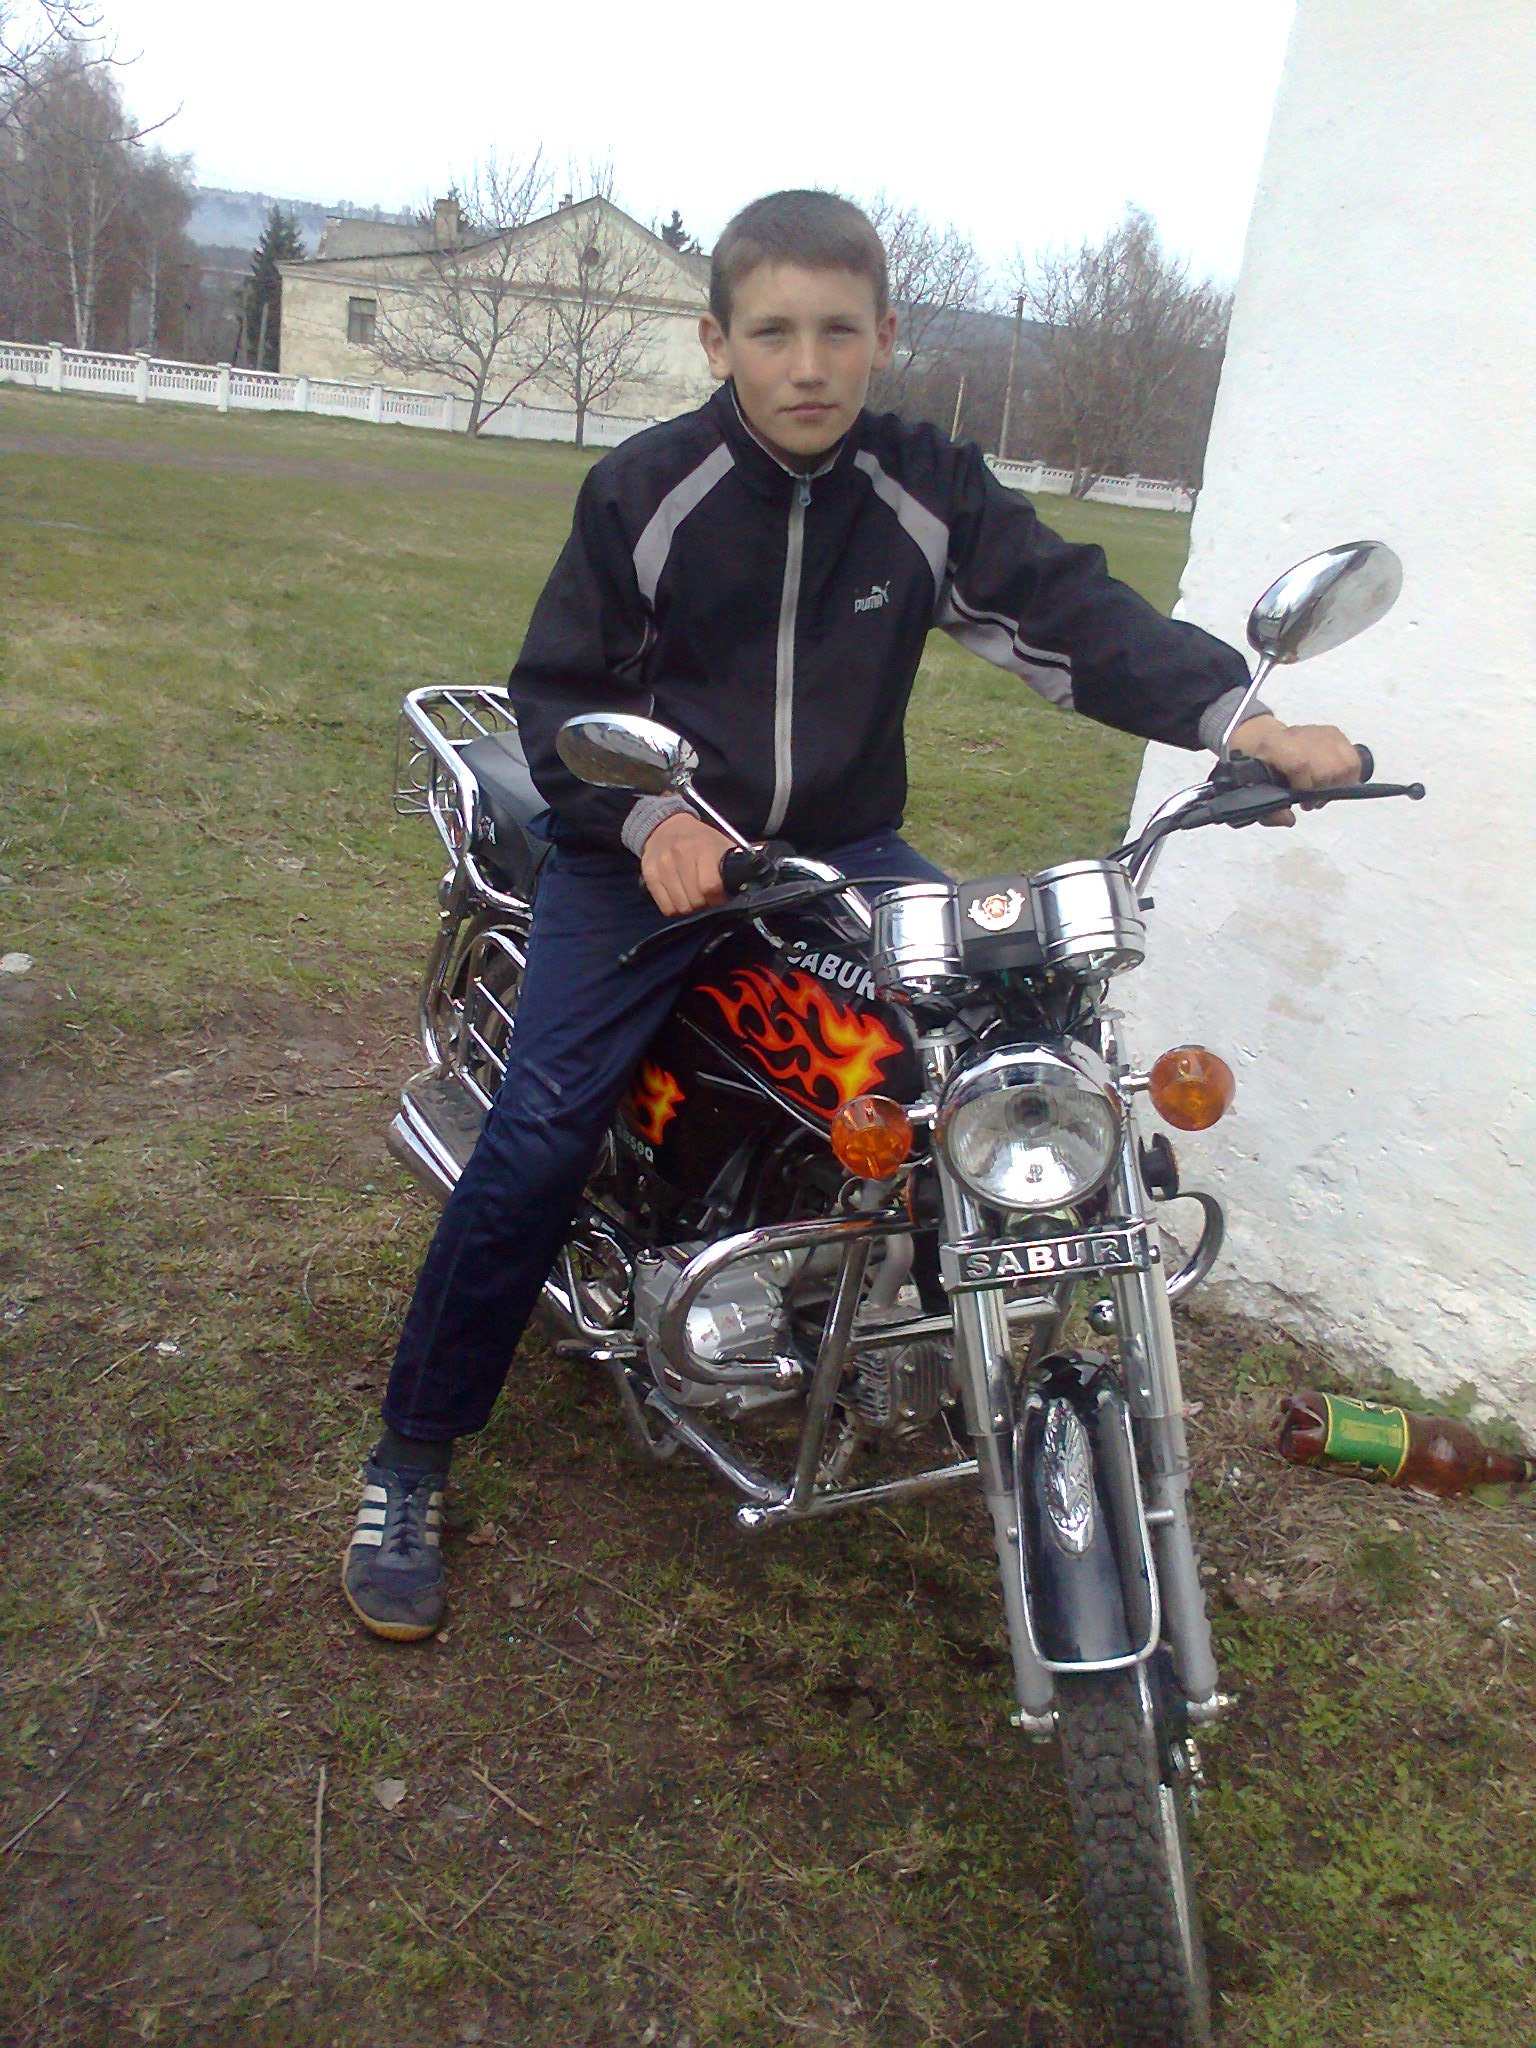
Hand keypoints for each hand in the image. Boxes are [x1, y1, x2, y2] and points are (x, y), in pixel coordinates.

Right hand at [640, 812, 732, 916]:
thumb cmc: (699, 839)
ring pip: (680, 906)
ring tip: (693, 896)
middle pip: (695, 900)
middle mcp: (680, 854)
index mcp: (703, 847)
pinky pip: (665, 907)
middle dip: (705, 903)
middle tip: (706, 897)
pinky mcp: (649, 874)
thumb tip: (744, 884)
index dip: (718, 898)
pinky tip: (680, 897)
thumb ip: (732, 864)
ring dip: (690, 907)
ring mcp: (662, 865)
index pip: (710, 886)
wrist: (666, 826)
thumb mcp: (720, 845)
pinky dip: (675, 908)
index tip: (720, 896)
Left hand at [1228, 714, 1361, 826]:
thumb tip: (1289, 820)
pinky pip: (1353, 759)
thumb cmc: (1260, 771)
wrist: (1263, 742)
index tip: (1302, 800)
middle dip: (1322, 792)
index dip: (1306, 786)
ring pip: (1345, 765)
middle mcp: (1298, 735)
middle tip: (1311, 801)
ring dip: (1337, 785)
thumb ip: (1268, 812)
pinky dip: (1349, 776)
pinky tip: (1334, 782)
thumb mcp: (1254, 794)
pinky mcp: (1333, 733)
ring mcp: (1318, 732)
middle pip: (1328, 769)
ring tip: (1322, 791)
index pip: (1300, 764)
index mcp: (1273, 747)